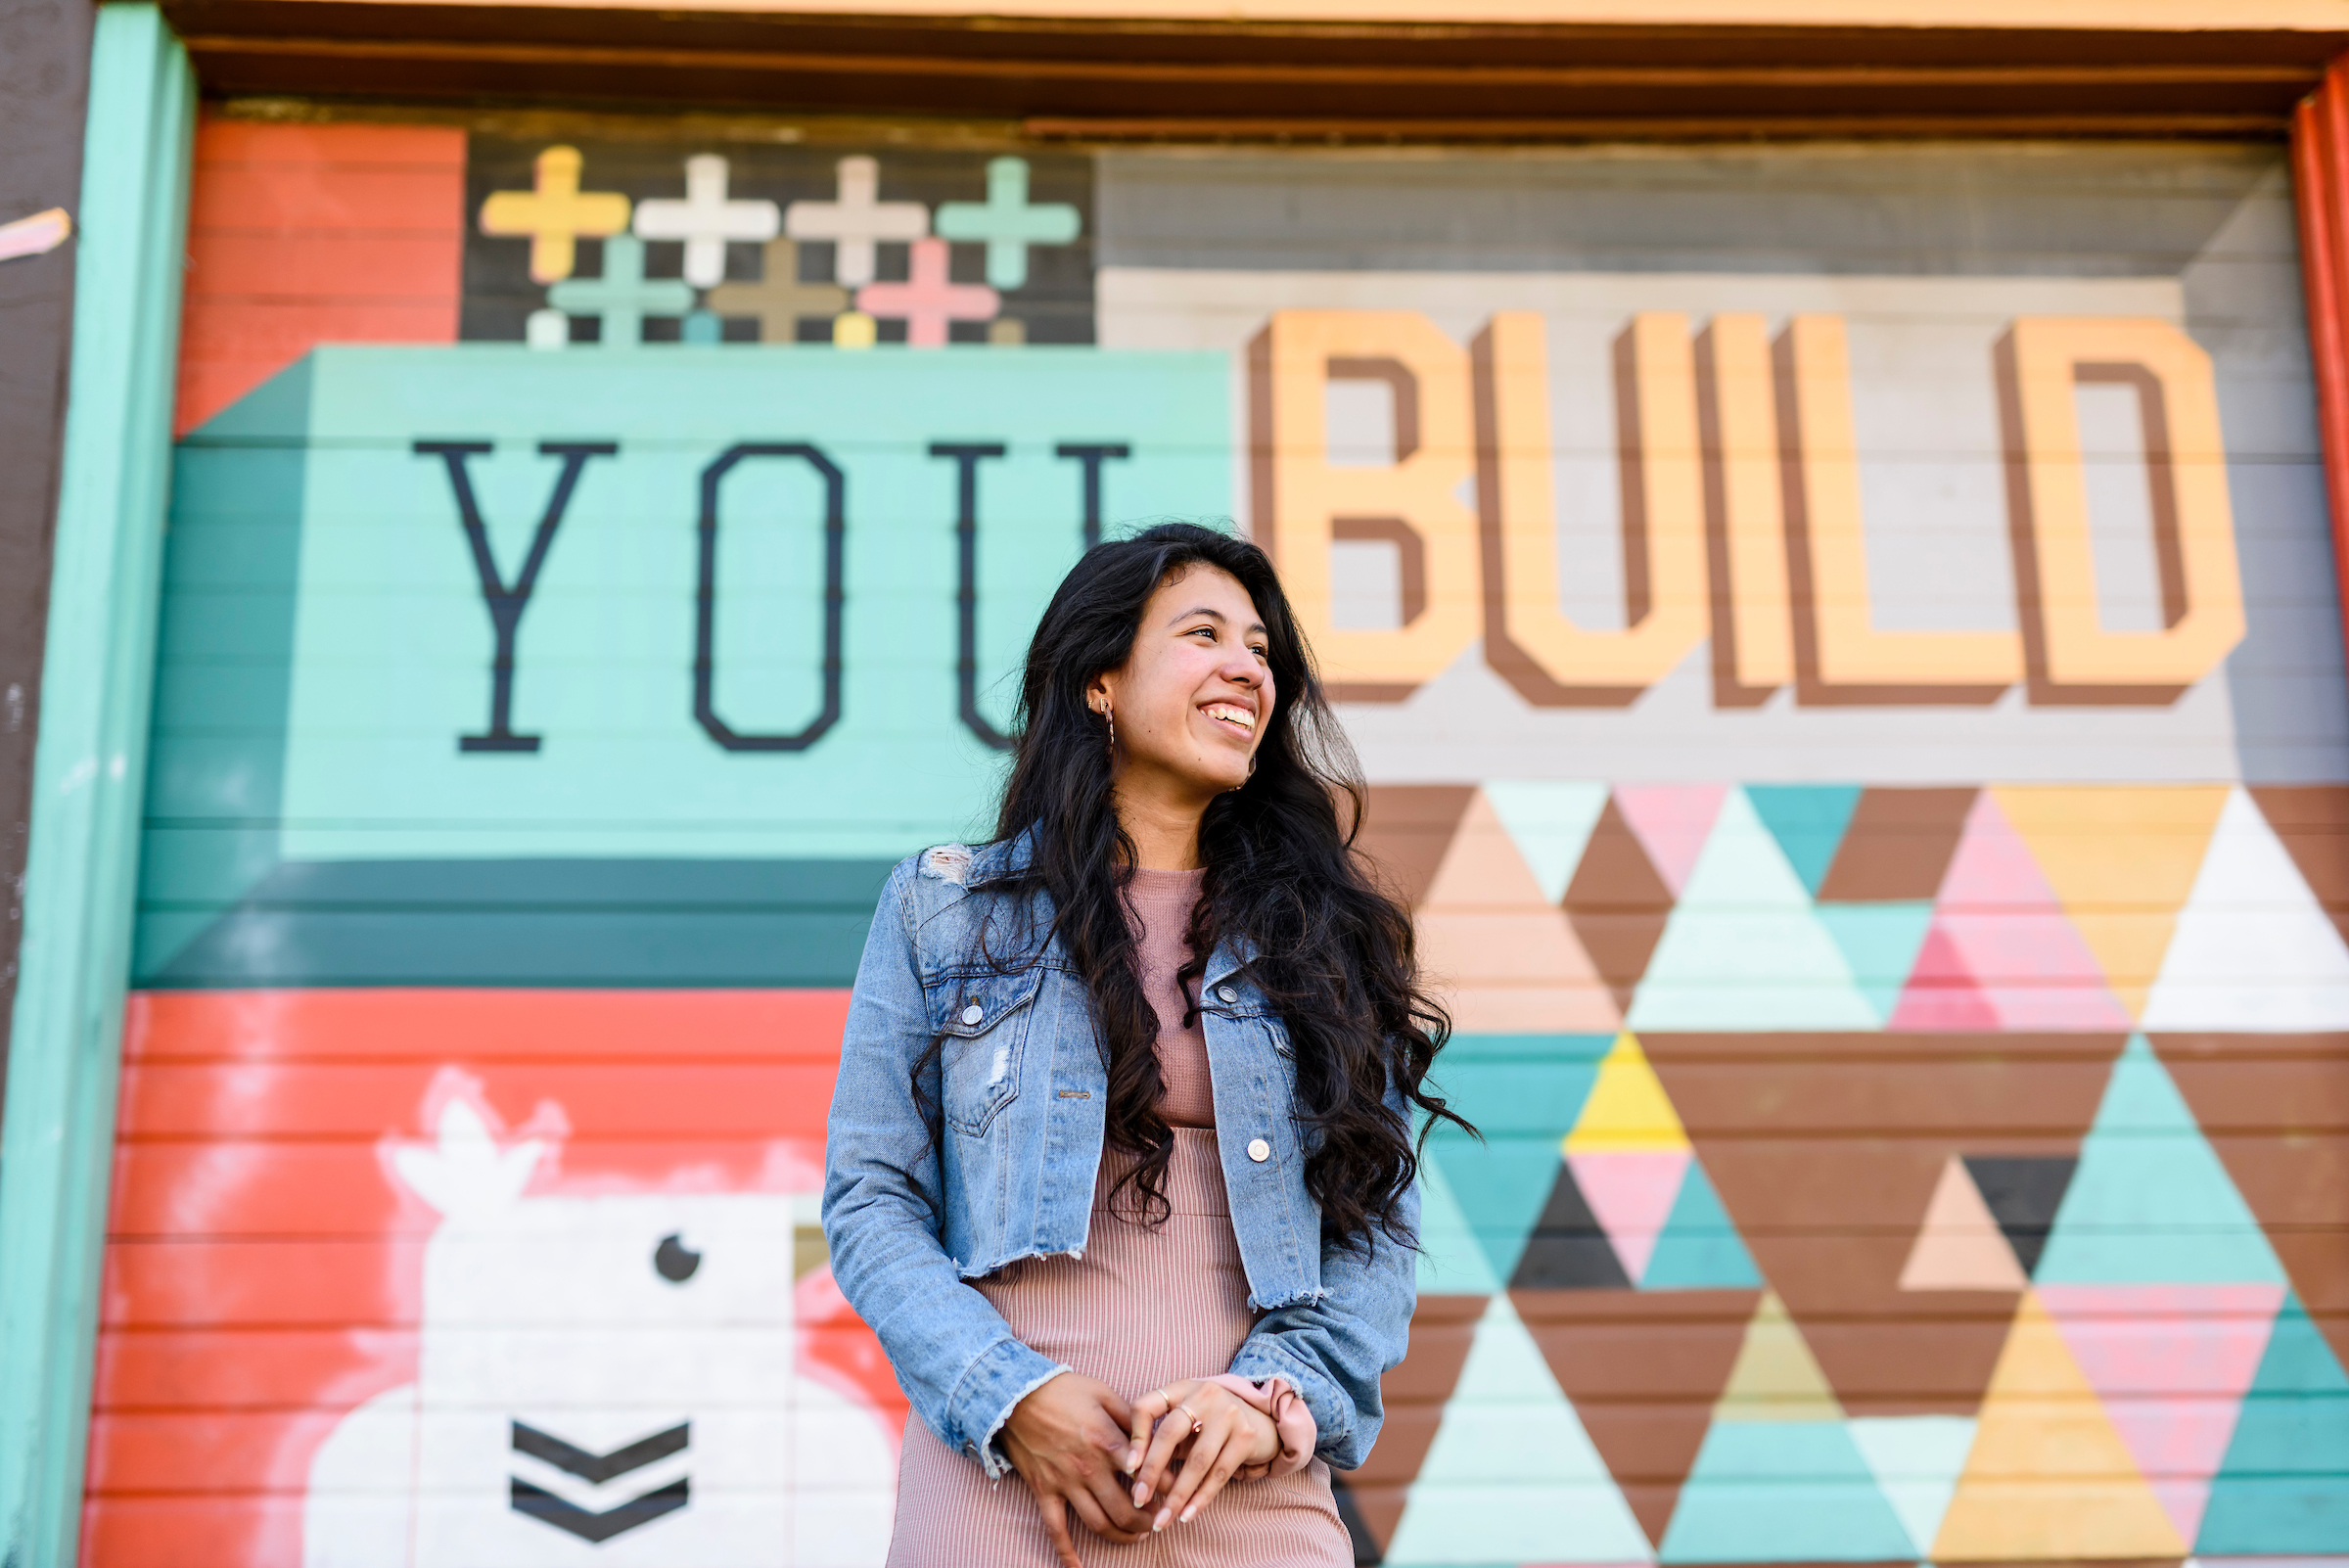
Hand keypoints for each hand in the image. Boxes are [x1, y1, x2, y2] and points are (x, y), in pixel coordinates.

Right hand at [1000, 1372, 1150, 1567]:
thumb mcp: (1104, 1394)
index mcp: (1108, 1442)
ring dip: (1121, 1537)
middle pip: (1125, 1510)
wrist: (1015, 1394)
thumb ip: (1131, 1416)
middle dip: (1147, 1522)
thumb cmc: (1064, 1390)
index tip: (1178, 1493)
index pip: (1146, 1475)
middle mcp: (1089, 1468)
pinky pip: (1055, 1529)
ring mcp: (1065, 1483)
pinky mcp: (1044, 1491)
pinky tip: (1078, 1567)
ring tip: (1136, 1537)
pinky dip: (1066, 1552)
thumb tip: (1155, 1433)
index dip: (1168, 1487)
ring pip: (1099, 1524)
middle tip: (1158, 1522)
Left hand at [1122, 1378, 1279, 1530]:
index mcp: (1182, 1388)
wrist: (1263, 1423)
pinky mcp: (1245, 1436)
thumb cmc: (1211, 1426)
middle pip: (1170, 1434)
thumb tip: (1133, 1473)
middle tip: (1139, 1499)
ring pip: (1196, 1461)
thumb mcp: (1186, 1421)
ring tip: (1161, 1521)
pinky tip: (1186, 1516)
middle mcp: (1204, 1394)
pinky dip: (1200, 1499)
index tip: (1128, 1468)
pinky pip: (1219, 1474)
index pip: (1147, 1405)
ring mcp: (1228, 1413)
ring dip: (1176, 1496)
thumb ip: (1162, 1438)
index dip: (1135, 1437)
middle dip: (1151, 1471)